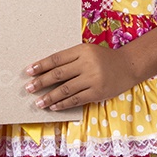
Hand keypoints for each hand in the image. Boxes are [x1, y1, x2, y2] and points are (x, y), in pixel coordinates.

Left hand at [24, 43, 138, 110]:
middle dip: (41, 82)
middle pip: (58, 74)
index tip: (28, 71)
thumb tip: (47, 71)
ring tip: (38, 102)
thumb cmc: (104, 58)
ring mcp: (92, 79)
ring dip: (49, 97)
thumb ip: (71, 59)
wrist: (128, 66)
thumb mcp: (88, 51)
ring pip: (65, 89)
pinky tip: (53, 106)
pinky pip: (75, 99)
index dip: (41, 65)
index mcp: (82, 50)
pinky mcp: (97, 92)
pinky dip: (62, 104)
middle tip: (28, 88)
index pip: (57, 59)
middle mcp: (86, 63)